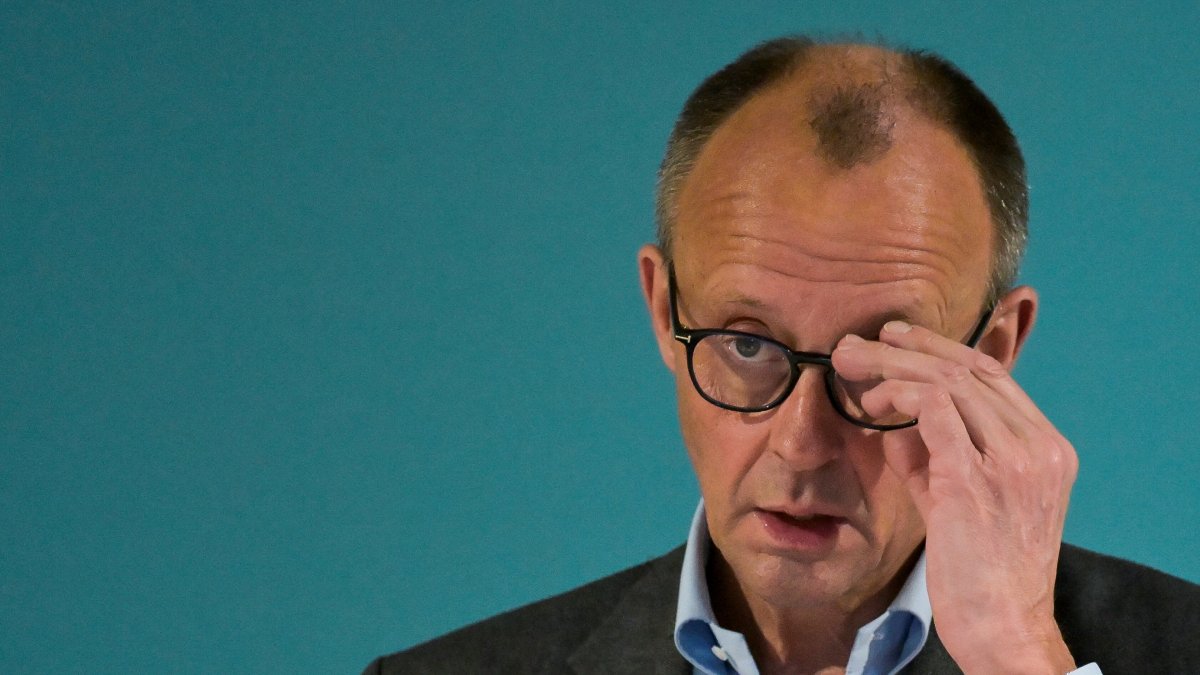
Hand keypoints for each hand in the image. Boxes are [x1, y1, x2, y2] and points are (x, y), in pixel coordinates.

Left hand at [832, 318, 1077, 673]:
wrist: (1002, 627)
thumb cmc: (979, 571)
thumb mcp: (957, 497)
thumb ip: (933, 453)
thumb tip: (892, 416)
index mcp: (1047, 448)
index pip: (993, 375)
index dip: (941, 349)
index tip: (897, 338)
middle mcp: (1039, 448)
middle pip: (971, 369)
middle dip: (909, 347)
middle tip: (859, 341)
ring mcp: (1014, 462)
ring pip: (949, 382)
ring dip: (892, 368)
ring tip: (851, 367)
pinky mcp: (976, 479)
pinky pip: (933, 410)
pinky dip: (897, 396)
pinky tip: (870, 404)